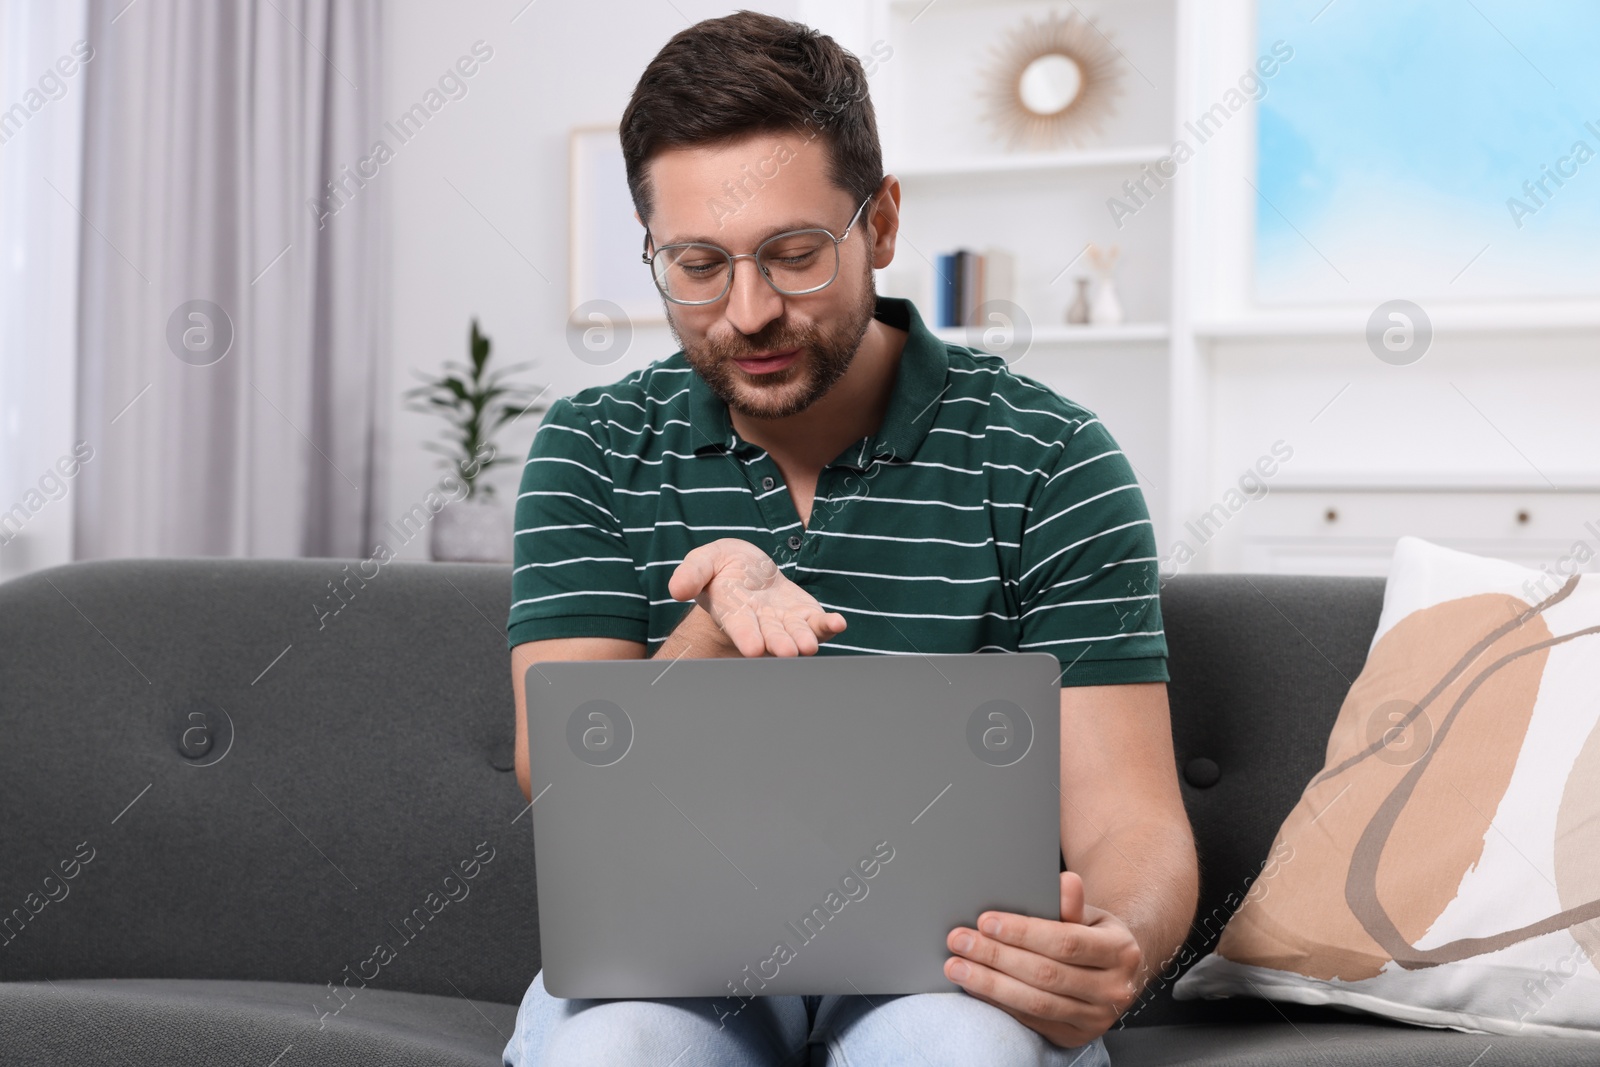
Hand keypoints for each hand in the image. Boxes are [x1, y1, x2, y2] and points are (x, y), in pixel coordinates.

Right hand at [667, 537, 846, 657]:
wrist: (747, 569)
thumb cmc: (721, 568)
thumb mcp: (703, 561)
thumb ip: (692, 573)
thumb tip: (676, 588)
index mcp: (733, 613)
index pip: (740, 627)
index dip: (746, 637)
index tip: (753, 648)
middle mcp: (760, 623)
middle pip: (771, 637)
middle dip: (779, 645)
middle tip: (788, 652)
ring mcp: (784, 622)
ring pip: (796, 634)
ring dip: (804, 640)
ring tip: (809, 645)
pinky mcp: (804, 614)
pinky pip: (818, 623)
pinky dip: (829, 625)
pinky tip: (838, 623)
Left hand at [944, 871, 1142, 1047]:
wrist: (1118, 974)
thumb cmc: (1094, 937)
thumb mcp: (1091, 916)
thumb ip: (1073, 904)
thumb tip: (1065, 881)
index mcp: (1120, 952)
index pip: (1065, 942)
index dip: (1023, 933)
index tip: (986, 921)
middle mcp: (1113, 990)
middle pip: (1045, 974)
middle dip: (996, 956)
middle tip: (959, 941)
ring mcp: (1095, 1019)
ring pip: (1035, 1003)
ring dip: (990, 984)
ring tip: (957, 966)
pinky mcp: (1074, 1036)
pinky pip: (1030, 1020)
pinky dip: (998, 1002)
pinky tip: (975, 985)